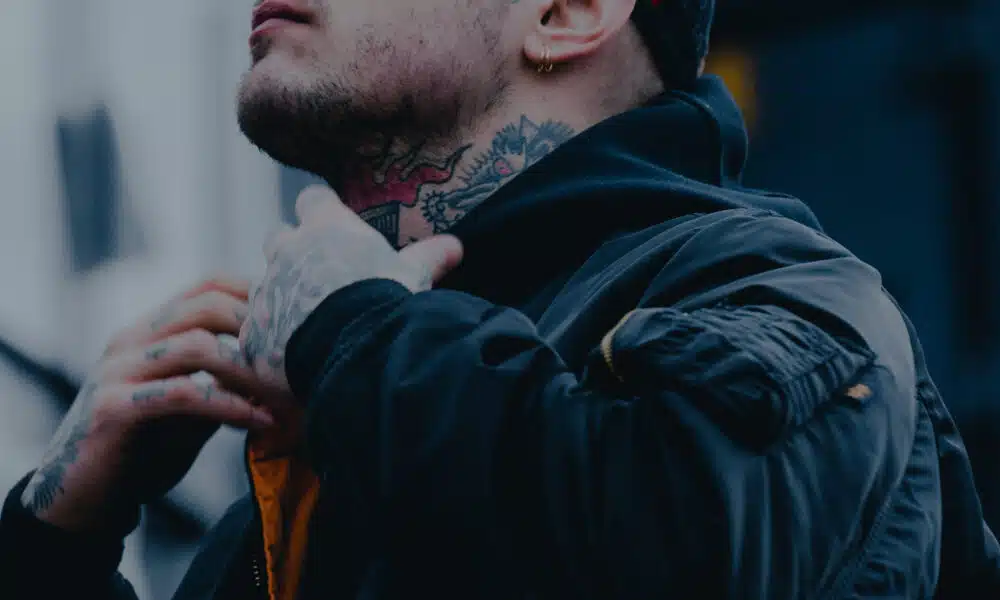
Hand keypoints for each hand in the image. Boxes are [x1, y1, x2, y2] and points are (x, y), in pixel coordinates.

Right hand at [21, 278, 284, 532]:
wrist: (84, 501)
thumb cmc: (143, 451)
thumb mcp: (192, 410)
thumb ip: (225, 383)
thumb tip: (284, 370)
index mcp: (149, 332)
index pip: (208, 286)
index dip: (258, 296)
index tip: (302, 325)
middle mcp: (131, 341)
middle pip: (206, 305)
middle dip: (261, 330)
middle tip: (301, 360)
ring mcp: (117, 371)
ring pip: (196, 344)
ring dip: (251, 371)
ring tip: (287, 396)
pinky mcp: (113, 409)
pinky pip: (183, 393)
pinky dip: (230, 405)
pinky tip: (260, 422)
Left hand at [240, 185, 462, 385]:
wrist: (356, 350)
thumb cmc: (386, 301)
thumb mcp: (414, 275)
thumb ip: (430, 257)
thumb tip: (456, 245)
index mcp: (325, 228)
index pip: (314, 200)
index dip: (322, 211)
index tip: (332, 223)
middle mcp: (287, 252)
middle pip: (278, 237)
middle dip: (292, 252)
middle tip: (317, 275)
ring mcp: (266, 293)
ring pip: (263, 286)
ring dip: (281, 298)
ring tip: (308, 322)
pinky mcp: (253, 334)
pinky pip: (255, 334)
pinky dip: (270, 342)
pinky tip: (291, 359)